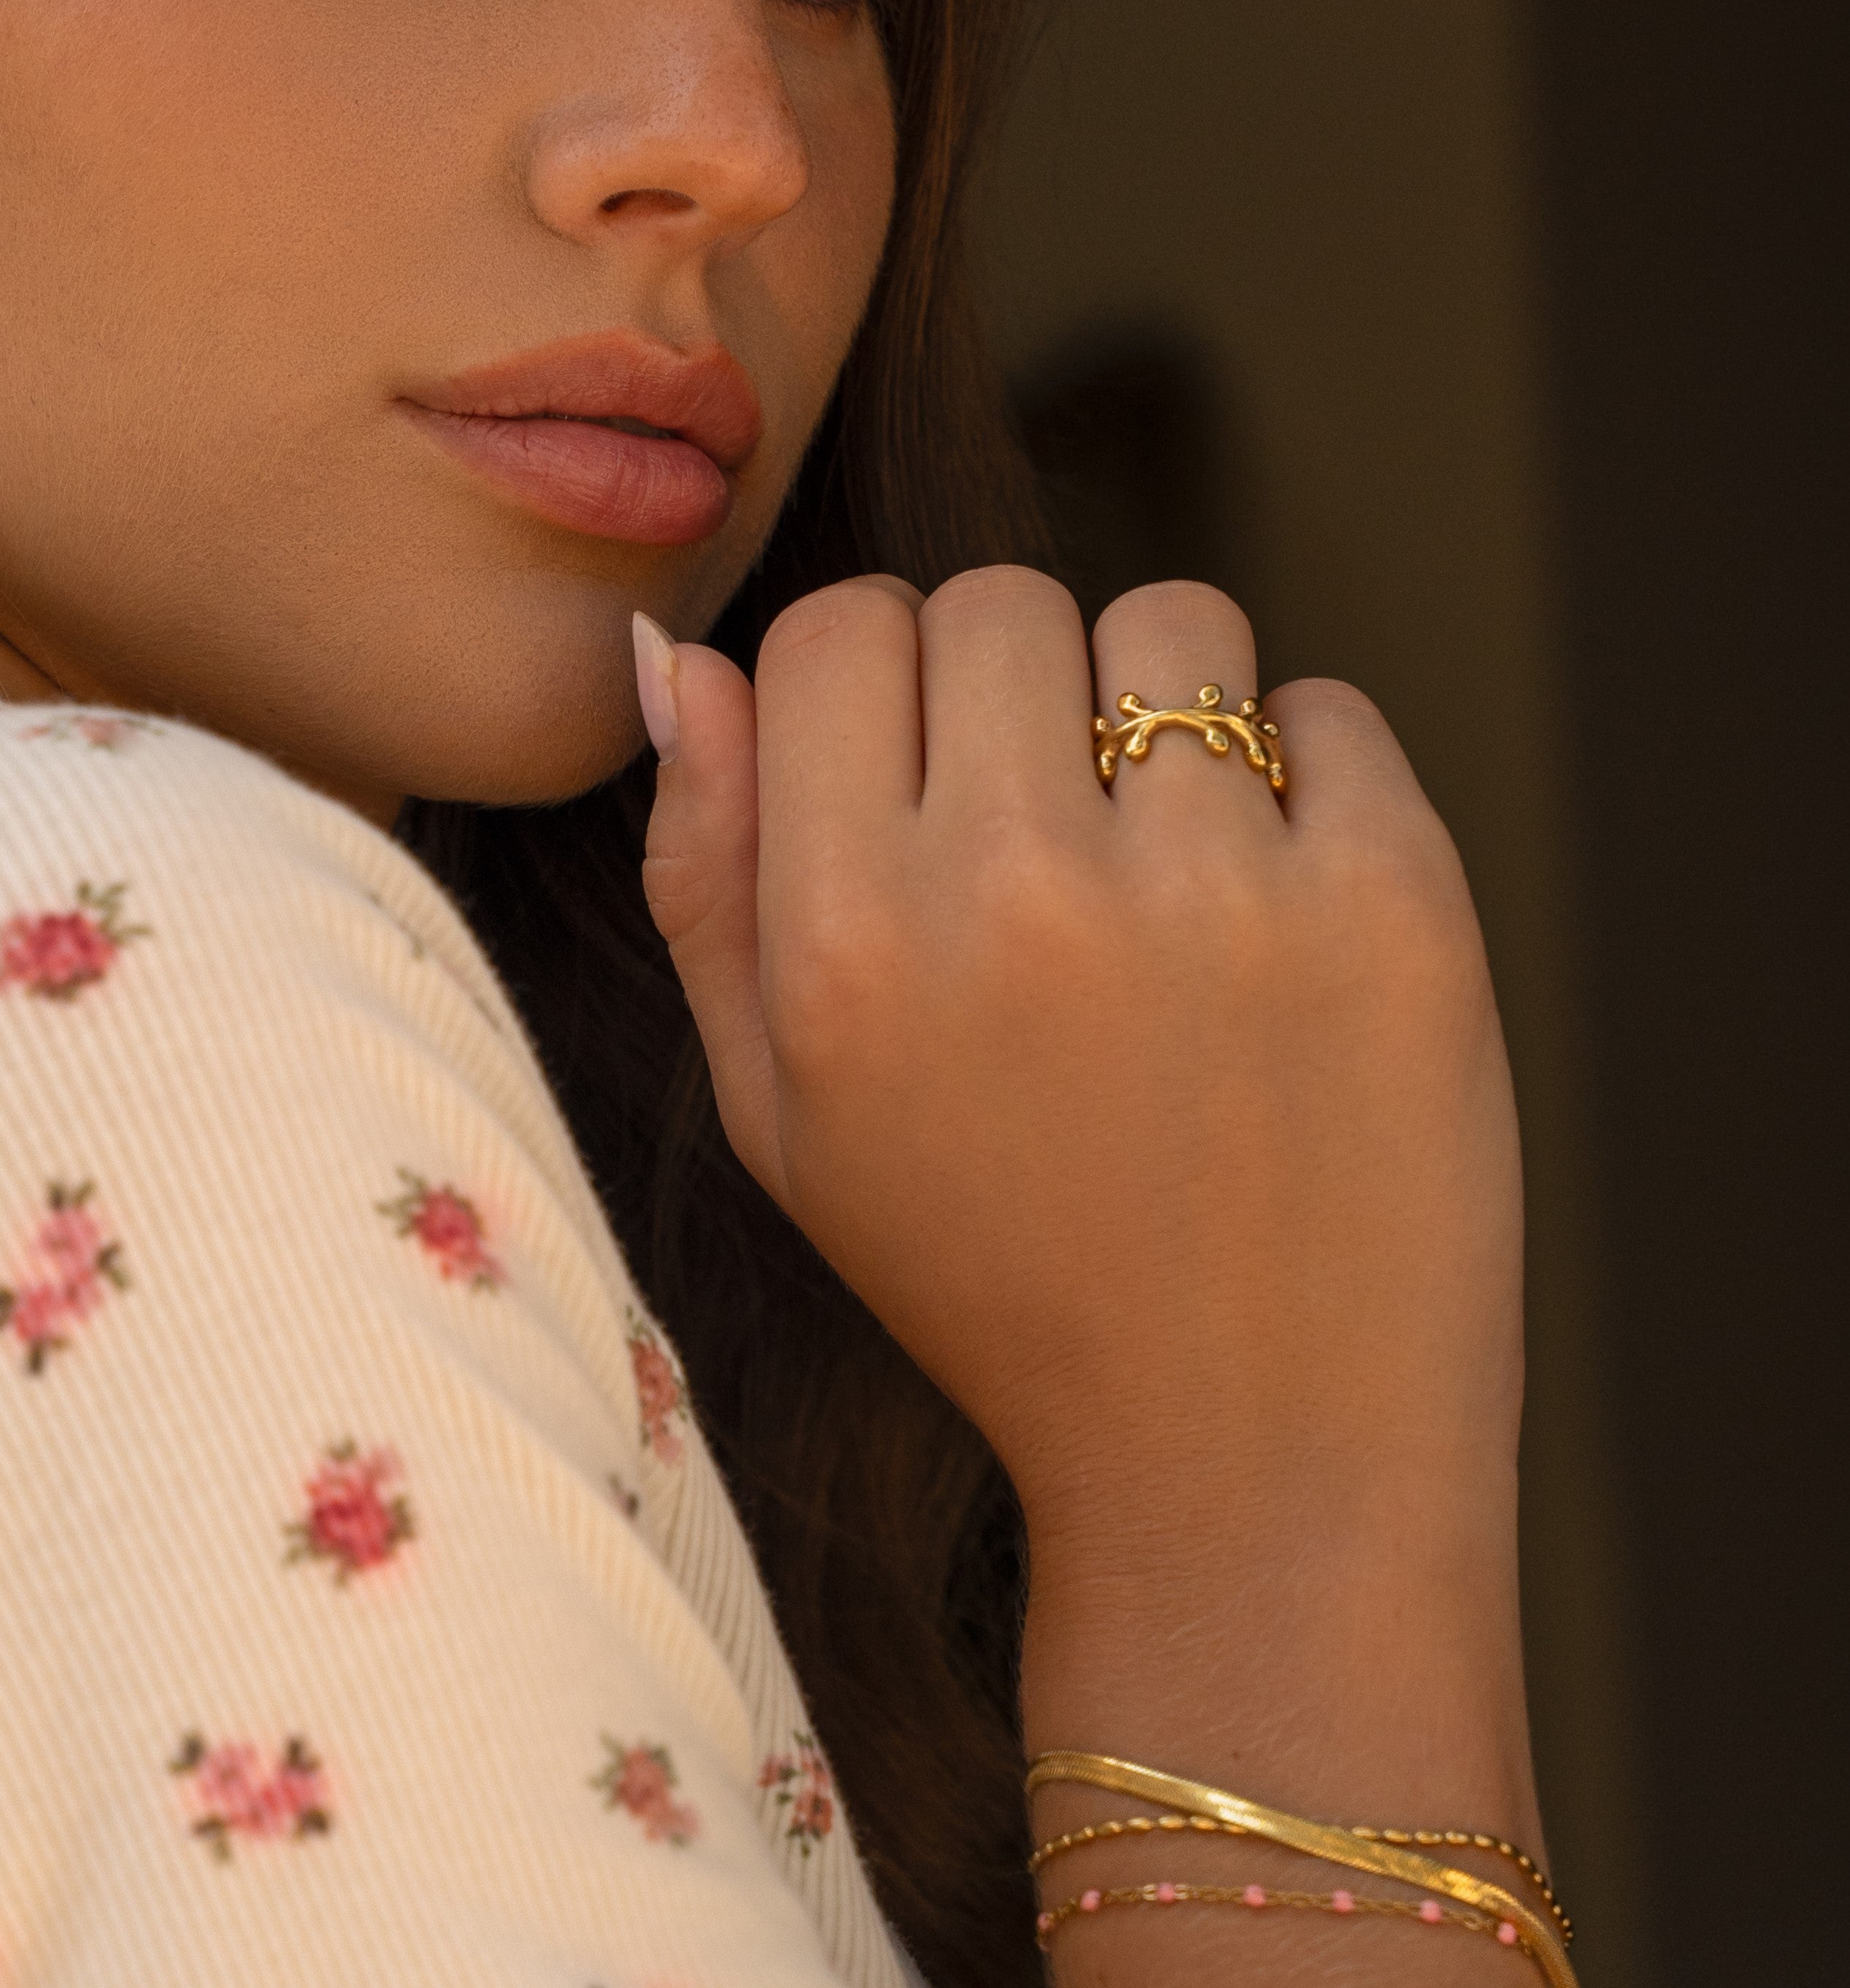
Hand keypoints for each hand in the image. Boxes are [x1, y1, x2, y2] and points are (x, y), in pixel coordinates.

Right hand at [636, 568, 1535, 1826]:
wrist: (1250, 1467)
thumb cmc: (992, 1277)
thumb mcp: (776, 1109)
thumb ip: (702, 872)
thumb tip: (676, 651)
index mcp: (846, 939)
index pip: (833, 628)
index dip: (875, 687)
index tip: (923, 784)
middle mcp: (1013, 889)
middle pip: (995, 599)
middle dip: (1018, 690)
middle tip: (1056, 840)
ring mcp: (1214, 888)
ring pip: (1171, 623)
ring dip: (1167, 714)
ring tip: (1175, 871)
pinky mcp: (1390, 904)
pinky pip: (1331, 707)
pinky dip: (1314, 783)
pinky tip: (1286, 921)